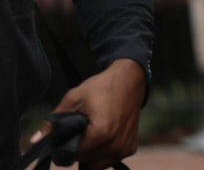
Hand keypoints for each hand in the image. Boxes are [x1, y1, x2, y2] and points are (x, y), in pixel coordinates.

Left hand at [30, 58, 146, 169]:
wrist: (131, 79)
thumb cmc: (102, 87)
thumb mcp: (74, 98)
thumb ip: (53, 121)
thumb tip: (36, 141)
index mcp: (102, 133)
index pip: (73, 154)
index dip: (66, 144)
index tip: (69, 131)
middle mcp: (116, 144)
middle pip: (85, 160)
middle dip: (78, 148)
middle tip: (81, 130)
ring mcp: (125, 148)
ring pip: (97, 164)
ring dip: (90, 153)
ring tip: (91, 133)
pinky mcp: (131, 148)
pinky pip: (110, 159)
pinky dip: (103, 152)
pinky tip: (103, 136)